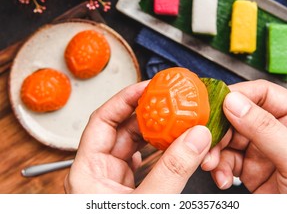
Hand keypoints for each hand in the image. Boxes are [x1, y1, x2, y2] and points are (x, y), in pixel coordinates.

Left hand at [64, 81, 210, 193]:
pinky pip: (146, 162)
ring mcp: (114, 182)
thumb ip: (172, 170)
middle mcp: (98, 173)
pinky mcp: (130, 190)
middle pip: (122, 129)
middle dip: (147, 113)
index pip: (103, 120)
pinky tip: (177, 145)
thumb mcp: (148, 203)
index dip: (125, 99)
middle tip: (168, 100)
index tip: (148, 87)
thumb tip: (196, 137)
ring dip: (158, 132)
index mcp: (87, 171)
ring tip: (177, 118)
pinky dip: (162, 152)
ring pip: (136, 146)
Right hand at [202, 80, 286, 192]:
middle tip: (208, 137)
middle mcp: (280, 133)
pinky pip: (227, 161)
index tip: (219, 103)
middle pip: (240, 116)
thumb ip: (267, 130)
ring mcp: (264, 152)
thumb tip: (235, 102)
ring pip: (229, 139)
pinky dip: (219, 168)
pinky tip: (221, 177)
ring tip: (211, 162)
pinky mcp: (251, 170)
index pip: (265, 94)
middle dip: (221, 128)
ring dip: (216, 150)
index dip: (240, 94)